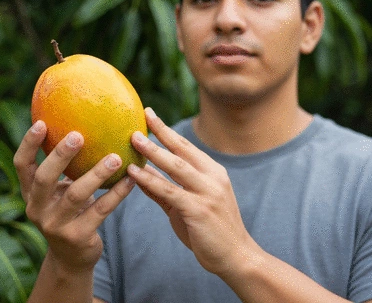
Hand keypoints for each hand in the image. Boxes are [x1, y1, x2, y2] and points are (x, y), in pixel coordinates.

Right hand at [13, 120, 135, 272]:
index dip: (28, 144)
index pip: (21, 165)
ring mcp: (55, 225)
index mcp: (31, 193)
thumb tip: (88, 127)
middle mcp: (37, 209)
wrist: (72, 257)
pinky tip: (131, 179)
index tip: (41, 123)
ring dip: (97, 174)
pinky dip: (117, 193)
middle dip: (60, 155)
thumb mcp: (61, 191)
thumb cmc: (70, 211)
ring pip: (76, 195)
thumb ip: (67, 168)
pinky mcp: (77, 237)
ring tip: (116, 158)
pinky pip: (100, 210)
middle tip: (78, 135)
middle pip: (44, 178)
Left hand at [128, 108, 257, 275]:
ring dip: (153, 151)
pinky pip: (170, 191)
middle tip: (143, 116)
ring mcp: (208, 192)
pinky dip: (151, 181)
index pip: (186, 145)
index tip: (150, 115)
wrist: (236, 256)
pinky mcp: (199, 210)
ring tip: (134, 139)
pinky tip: (134, 173)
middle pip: (182, 149)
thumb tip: (141, 172)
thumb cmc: (211, 228)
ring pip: (176, 166)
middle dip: (161, 131)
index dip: (167, 130)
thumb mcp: (189, 203)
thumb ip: (165, 187)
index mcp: (213, 172)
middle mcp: (212, 177)